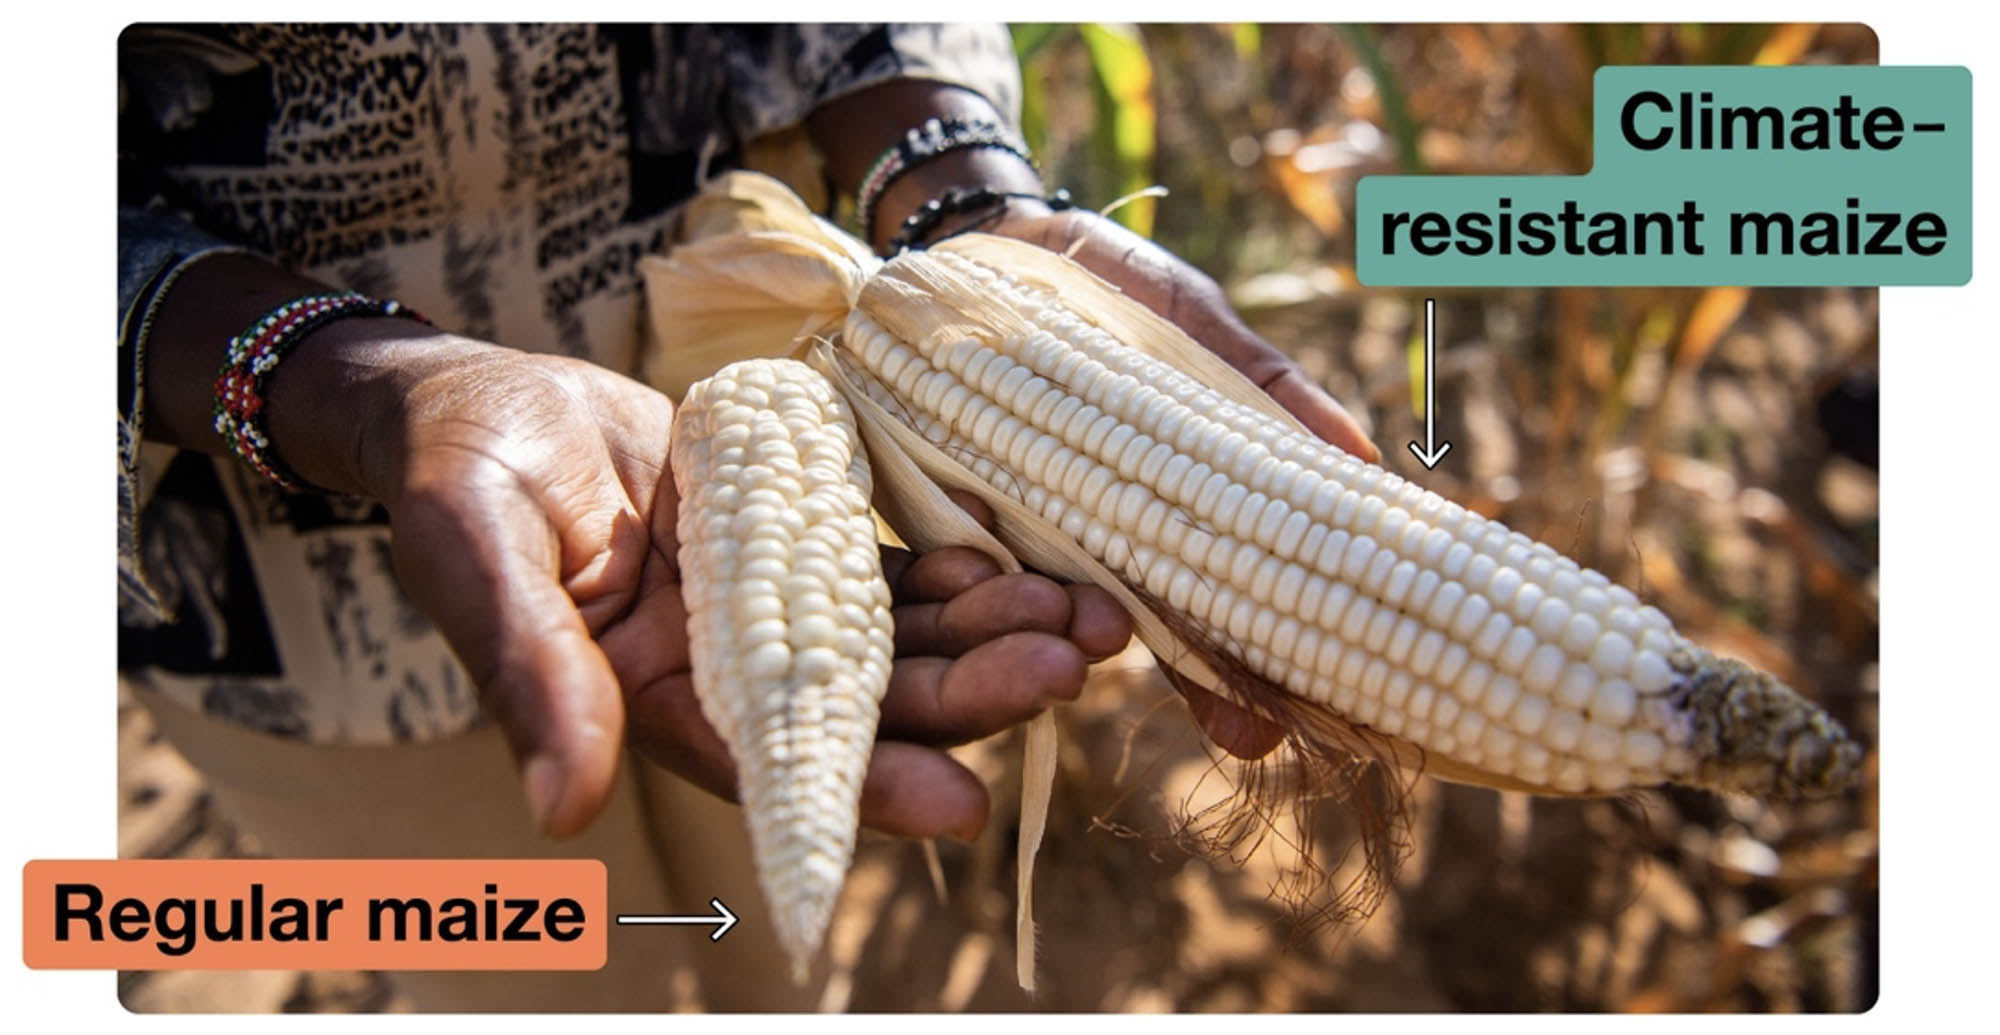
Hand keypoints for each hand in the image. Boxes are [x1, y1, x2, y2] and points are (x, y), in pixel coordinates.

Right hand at [362, 341, 1129, 838]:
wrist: (479, 399)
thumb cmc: (458, 474)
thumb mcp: (475, 558)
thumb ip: (529, 674)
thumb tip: (563, 812)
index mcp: (648, 701)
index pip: (772, 761)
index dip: (865, 786)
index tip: (962, 805)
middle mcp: (725, 669)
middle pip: (864, 705)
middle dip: (968, 697)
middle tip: (1066, 672)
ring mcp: (768, 605)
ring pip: (896, 640)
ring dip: (989, 635)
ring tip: (1087, 621)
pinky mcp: (795, 538)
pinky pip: (888, 567)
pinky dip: (957, 572)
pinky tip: (1032, 567)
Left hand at [991, 204, 1379, 760]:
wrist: (985, 232)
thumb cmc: (1111, 292)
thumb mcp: (1196, 330)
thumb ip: (1264, 390)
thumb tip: (1365, 461)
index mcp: (1142, 529)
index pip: (1189, 621)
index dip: (1229, 678)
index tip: (1268, 728)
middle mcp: (1066, 549)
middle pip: (1116, 636)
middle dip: (1175, 681)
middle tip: (1234, 729)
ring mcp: (994, 531)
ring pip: (1027, 606)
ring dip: (1063, 628)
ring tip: (1103, 639)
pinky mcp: (922, 499)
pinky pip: (940, 538)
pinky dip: (963, 550)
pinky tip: (987, 556)